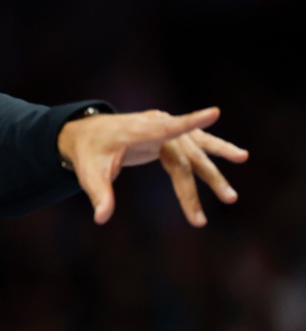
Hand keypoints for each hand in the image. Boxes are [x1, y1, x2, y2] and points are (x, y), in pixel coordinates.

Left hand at [57, 107, 248, 226]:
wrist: (87, 134)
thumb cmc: (89, 154)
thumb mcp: (89, 175)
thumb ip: (99, 195)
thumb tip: (101, 218)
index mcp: (137, 132)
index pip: (165, 128)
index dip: (189, 122)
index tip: (214, 112)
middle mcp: (154, 126)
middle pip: (185, 156)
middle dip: (204, 181)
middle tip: (223, 204)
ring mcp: (163, 128)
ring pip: (195, 149)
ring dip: (216, 166)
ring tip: (244, 161)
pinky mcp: (168, 132)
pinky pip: (195, 142)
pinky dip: (215, 148)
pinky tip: (237, 155)